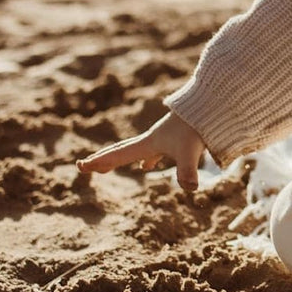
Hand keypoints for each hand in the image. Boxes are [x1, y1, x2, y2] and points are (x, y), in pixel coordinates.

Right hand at [76, 111, 207, 190]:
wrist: (211, 102)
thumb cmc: (198, 126)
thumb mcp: (191, 150)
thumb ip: (188, 171)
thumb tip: (190, 188)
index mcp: (149, 143)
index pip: (118, 155)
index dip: (100, 162)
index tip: (80, 166)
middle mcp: (152, 139)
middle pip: (121, 150)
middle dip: (103, 159)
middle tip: (85, 165)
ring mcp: (162, 138)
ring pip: (135, 150)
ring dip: (121, 157)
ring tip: (108, 165)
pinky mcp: (174, 138)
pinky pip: (153, 150)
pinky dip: (147, 158)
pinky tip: (148, 164)